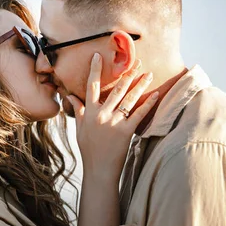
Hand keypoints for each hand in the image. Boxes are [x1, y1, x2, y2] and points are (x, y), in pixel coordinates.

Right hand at [66, 53, 157, 184]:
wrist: (99, 170)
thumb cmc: (89, 149)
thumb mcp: (80, 129)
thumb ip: (78, 110)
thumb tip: (69, 95)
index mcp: (90, 112)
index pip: (91, 86)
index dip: (95, 70)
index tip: (98, 56)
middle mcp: (101, 114)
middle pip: (116, 89)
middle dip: (127, 73)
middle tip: (136, 61)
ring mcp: (114, 122)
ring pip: (128, 98)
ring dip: (140, 84)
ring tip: (148, 73)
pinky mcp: (126, 131)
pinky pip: (139, 114)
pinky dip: (148, 104)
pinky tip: (155, 94)